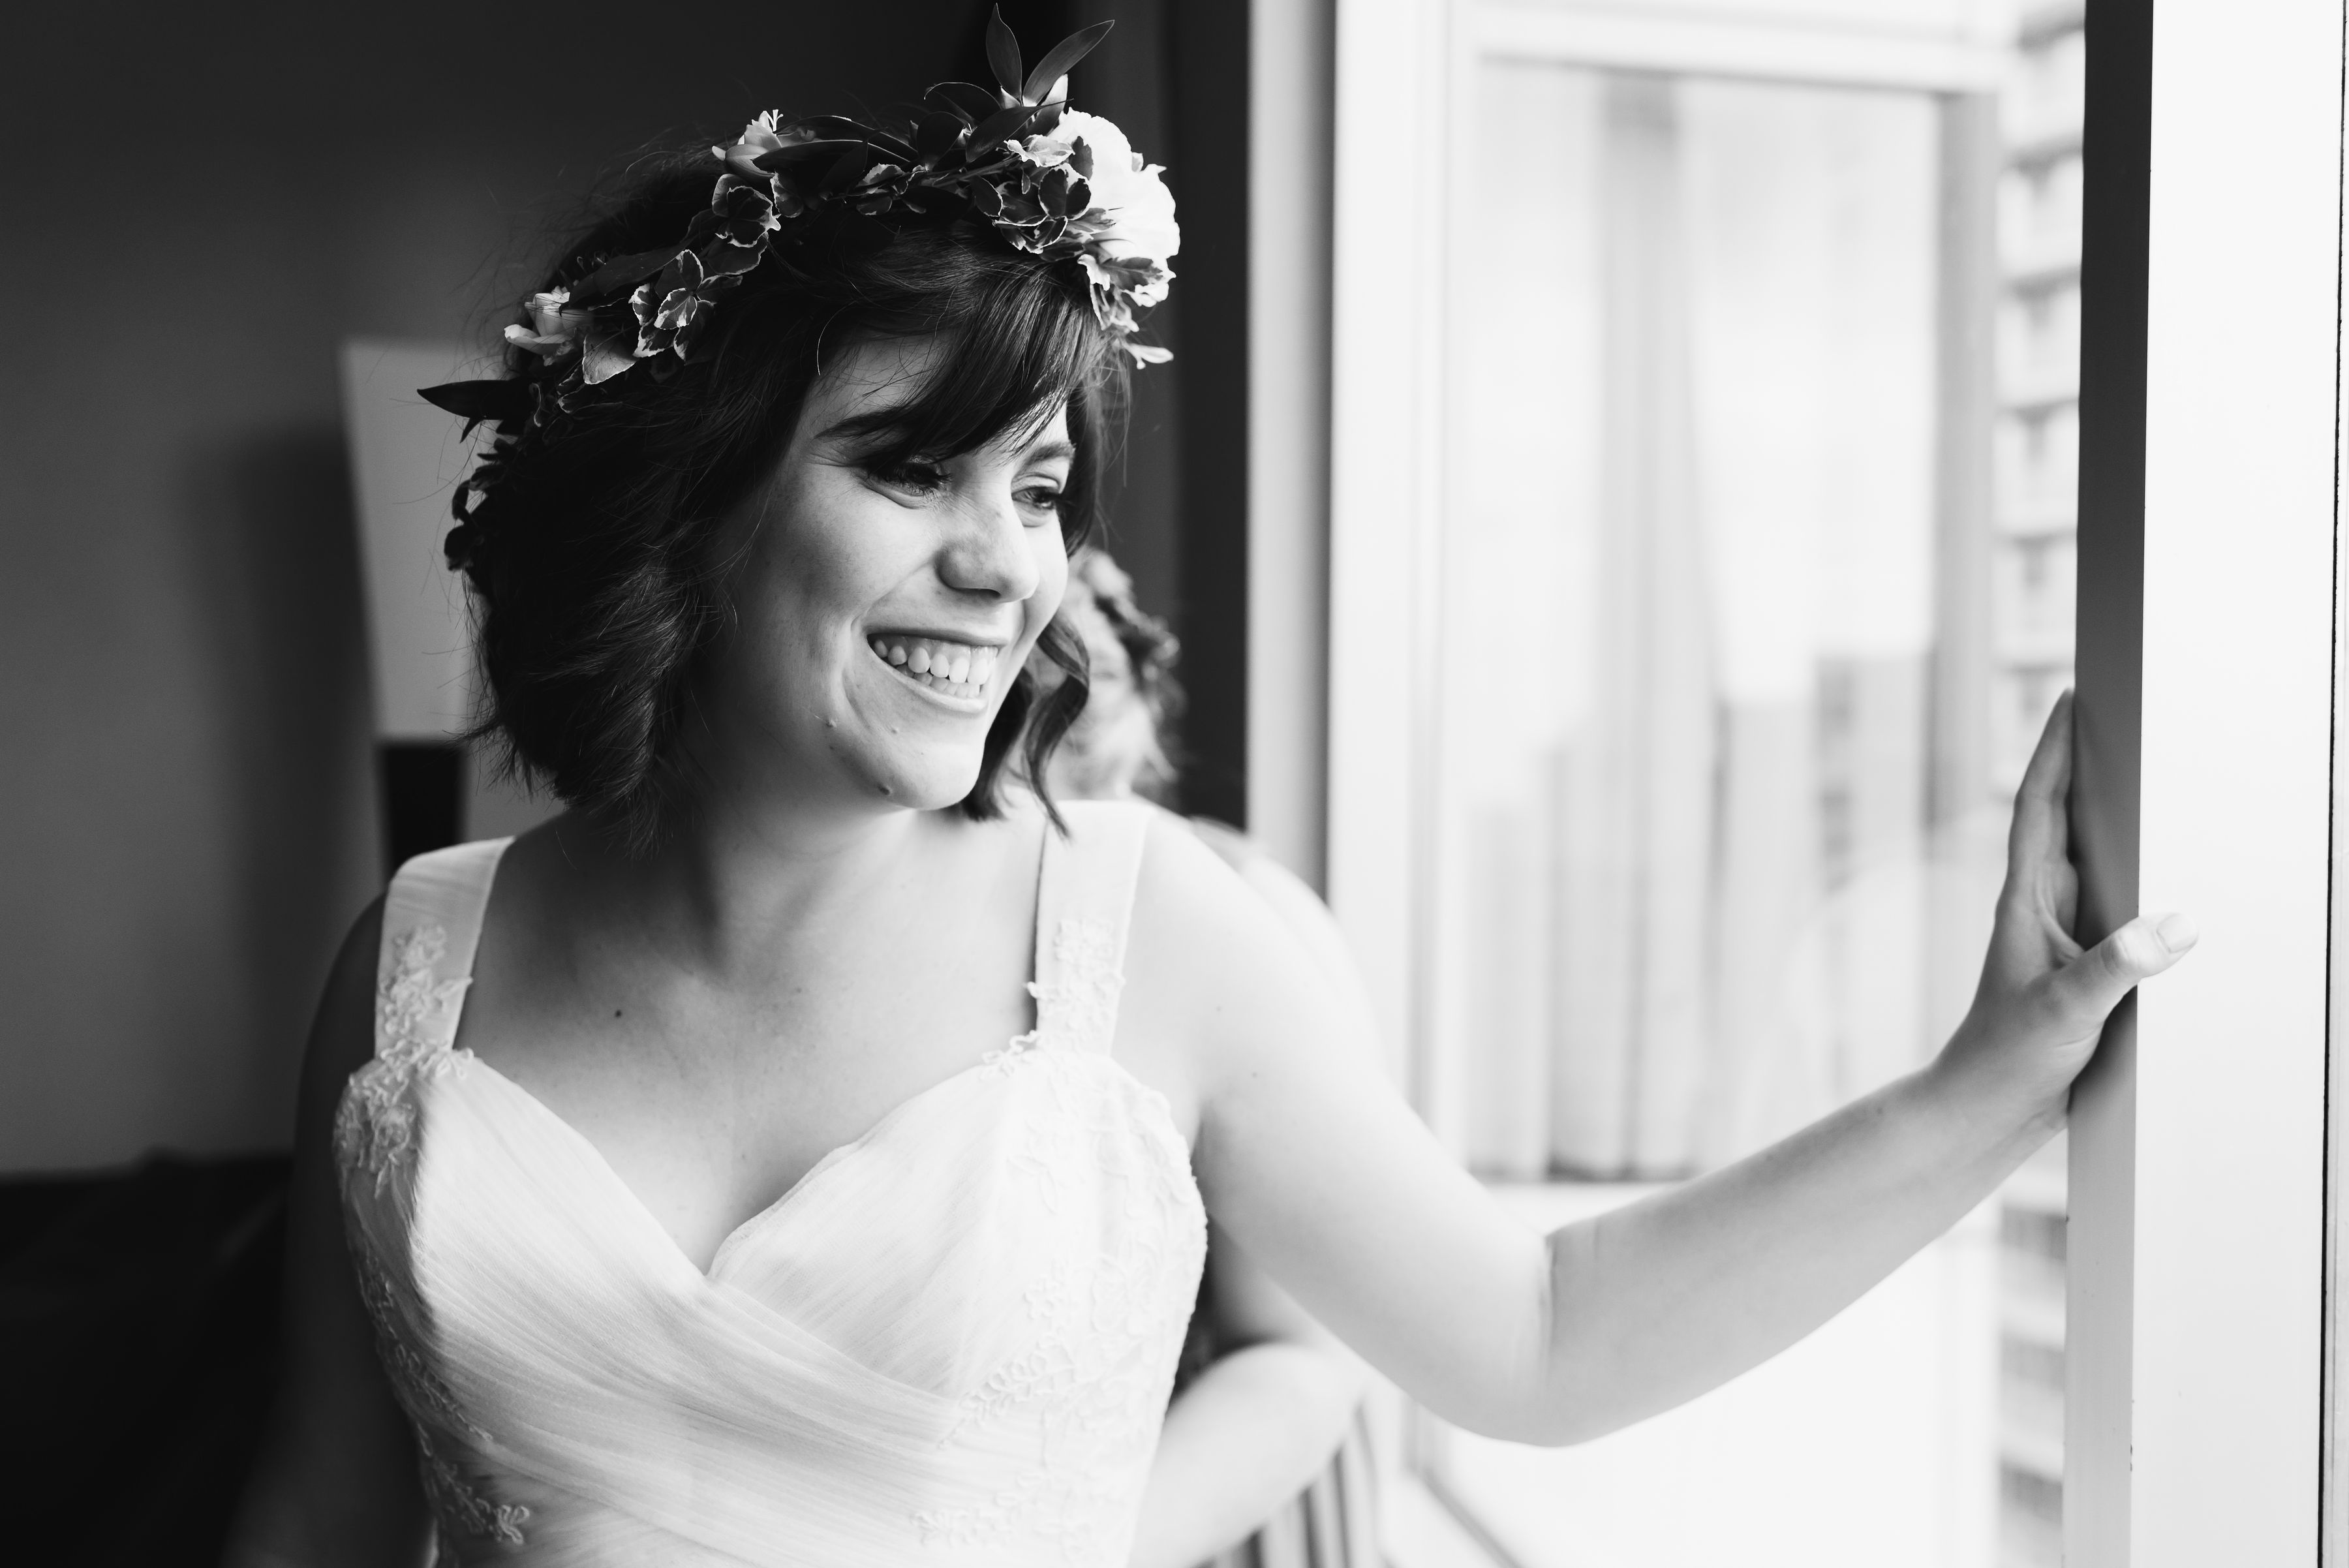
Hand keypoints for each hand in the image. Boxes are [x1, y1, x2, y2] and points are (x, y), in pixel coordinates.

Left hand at [1937, 690, 2196, 1125]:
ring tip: (2149, 772)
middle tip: (2117, 713)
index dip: (2053, 751)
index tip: (2069, 698)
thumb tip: (2175, 924)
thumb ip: (2118, 968)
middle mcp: (2039, 908)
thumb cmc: (2010, 1056)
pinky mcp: (2079, 964)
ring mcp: (2058, 934)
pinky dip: (2138, 878)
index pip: (2038, 808)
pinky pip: (2114, 904)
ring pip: (2091, 859)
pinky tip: (2167, 875)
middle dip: (2086, 765)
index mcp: (2024, 901)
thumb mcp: (2067, 1008)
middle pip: (2064, 819)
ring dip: (2113, 817)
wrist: (1986, 1110)